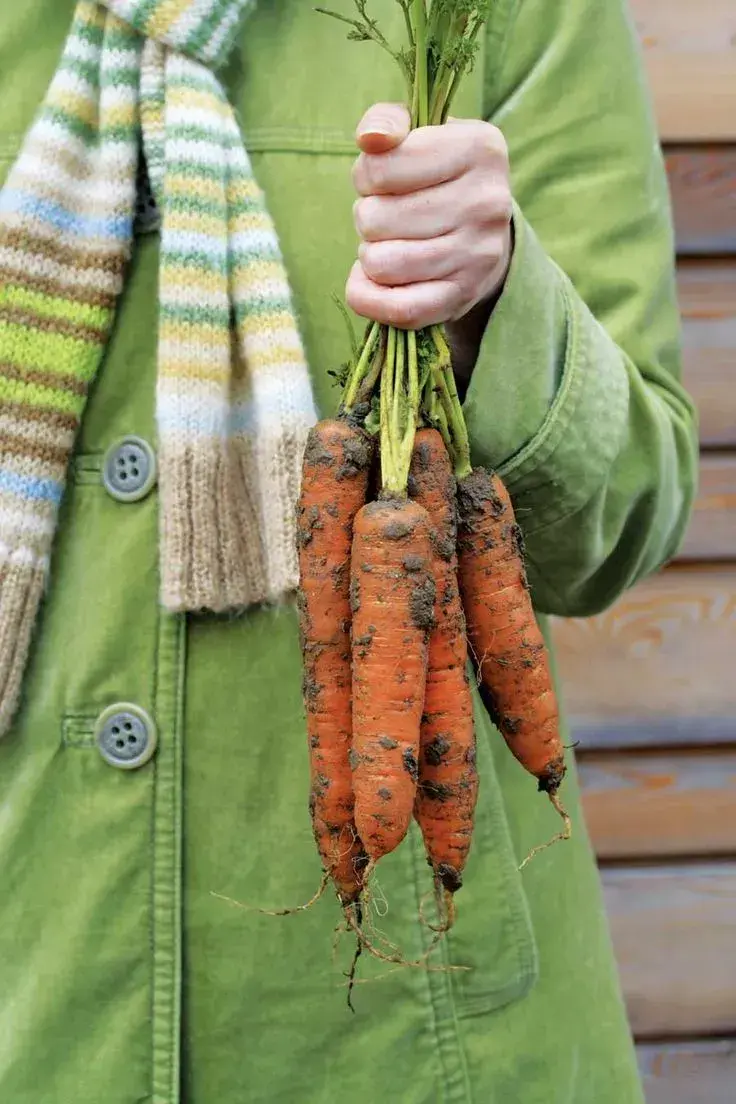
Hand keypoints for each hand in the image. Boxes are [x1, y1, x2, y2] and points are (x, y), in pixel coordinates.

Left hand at [347, 102, 512, 331]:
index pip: (381, 166)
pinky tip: (374, 281)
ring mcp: (477, 256)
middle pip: (374, 217)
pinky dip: (368, 297)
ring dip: (369, 255)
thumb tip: (371, 139)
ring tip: (389, 243)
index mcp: (481, 148)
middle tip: (388, 216)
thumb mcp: (421, 134)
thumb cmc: (438, 176)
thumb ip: (387, 121)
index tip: (383, 179)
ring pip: (380, 264)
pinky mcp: (462, 298)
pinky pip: (396, 309)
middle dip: (367, 216)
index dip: (366, 175)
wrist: (484, 236)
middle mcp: (487, 202)